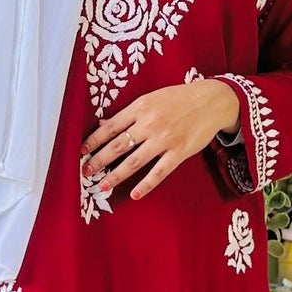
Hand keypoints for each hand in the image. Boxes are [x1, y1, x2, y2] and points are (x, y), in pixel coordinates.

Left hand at [82, 79, 240, 201]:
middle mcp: (150, 124)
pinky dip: (147, 184)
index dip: (93, 141)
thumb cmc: (178, 98)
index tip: (81, 151)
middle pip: (118, 146)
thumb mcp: (151, 98)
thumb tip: (103, 124)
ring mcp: (164, 139)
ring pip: (134, 161)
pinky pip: (159, 172)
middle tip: (85, 172)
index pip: (110, 127)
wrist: (211, 100)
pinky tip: (135, 193)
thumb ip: (128, 113)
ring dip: (116, 175)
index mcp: (140, 107)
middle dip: (99, 160)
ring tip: (103, 185)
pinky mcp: (179, 152)